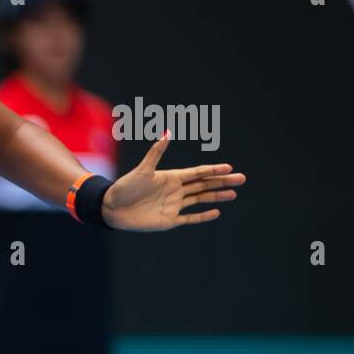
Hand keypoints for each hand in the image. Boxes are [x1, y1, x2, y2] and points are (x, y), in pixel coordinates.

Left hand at [102, 131, 245, 231]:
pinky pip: (190, 218)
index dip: (213, 170)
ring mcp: (173, 205)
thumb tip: (167, 133)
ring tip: (234, 194)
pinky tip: (216, 212)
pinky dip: (203, 216)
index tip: (229, 167)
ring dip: (217, 196)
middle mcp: (175, 190)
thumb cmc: (125, 187)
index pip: (197, 173)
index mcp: (171, 177)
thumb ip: (156, 152)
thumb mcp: (142, 169)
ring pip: (201, 199)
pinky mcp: (169, 220)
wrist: (111, 208)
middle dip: (222, 182)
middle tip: (241, 179)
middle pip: (204, 185)